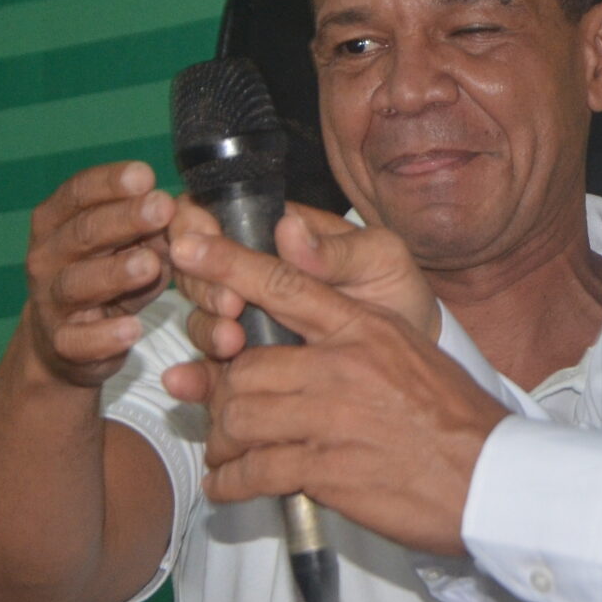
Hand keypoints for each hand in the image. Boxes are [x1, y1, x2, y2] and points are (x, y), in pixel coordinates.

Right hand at [20, 161, 176, 386]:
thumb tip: (184, 209)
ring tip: (150, 265)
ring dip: (115, 273)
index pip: (79, 193)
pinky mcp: (62, 344)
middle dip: (124, 219)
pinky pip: (80, 340)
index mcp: (55, 221)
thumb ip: (151, 226)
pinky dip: (105, 335)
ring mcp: (50, 301)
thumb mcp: (126, 244)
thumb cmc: (104, 274)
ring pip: (78, 283)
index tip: (146, 174)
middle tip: (162, 208)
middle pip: (83, 233)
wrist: (65, 340)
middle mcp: (46, 257)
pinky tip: (132, 329)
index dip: (111, 183)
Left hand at [161, 224, 503, 553]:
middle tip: (214, 411)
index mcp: (365, 327)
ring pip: (240, 416)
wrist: (491, 476)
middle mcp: (345, 365)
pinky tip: (228, 487)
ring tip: (224, 454)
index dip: (228, 264)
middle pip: (244, 364)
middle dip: (217, 390)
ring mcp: (334, 418)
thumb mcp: (407, 352)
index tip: (188, 246)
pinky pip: (256, 469)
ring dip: (221, 440)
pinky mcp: (329, 470)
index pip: (285, 285)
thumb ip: (350, 338)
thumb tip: (298, 338)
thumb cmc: (451, 416)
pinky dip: (231, 481)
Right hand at [174, 205, 438, 360]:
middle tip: (230, 306)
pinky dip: (194, 378)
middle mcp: (251, 276)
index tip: (201, 243)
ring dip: (205, 329)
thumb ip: (336, 249)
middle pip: (193, 270)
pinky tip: (188, 385)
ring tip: (232, 343)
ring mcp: (245, 322)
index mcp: (275, 235)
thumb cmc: (396, 293)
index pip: (211, 215)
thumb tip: (288, 227)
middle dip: (202, 287)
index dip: (193, 226)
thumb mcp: (380, 260)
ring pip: (199, 320)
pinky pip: (209, 372)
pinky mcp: (247, 368)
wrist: (413, 357)